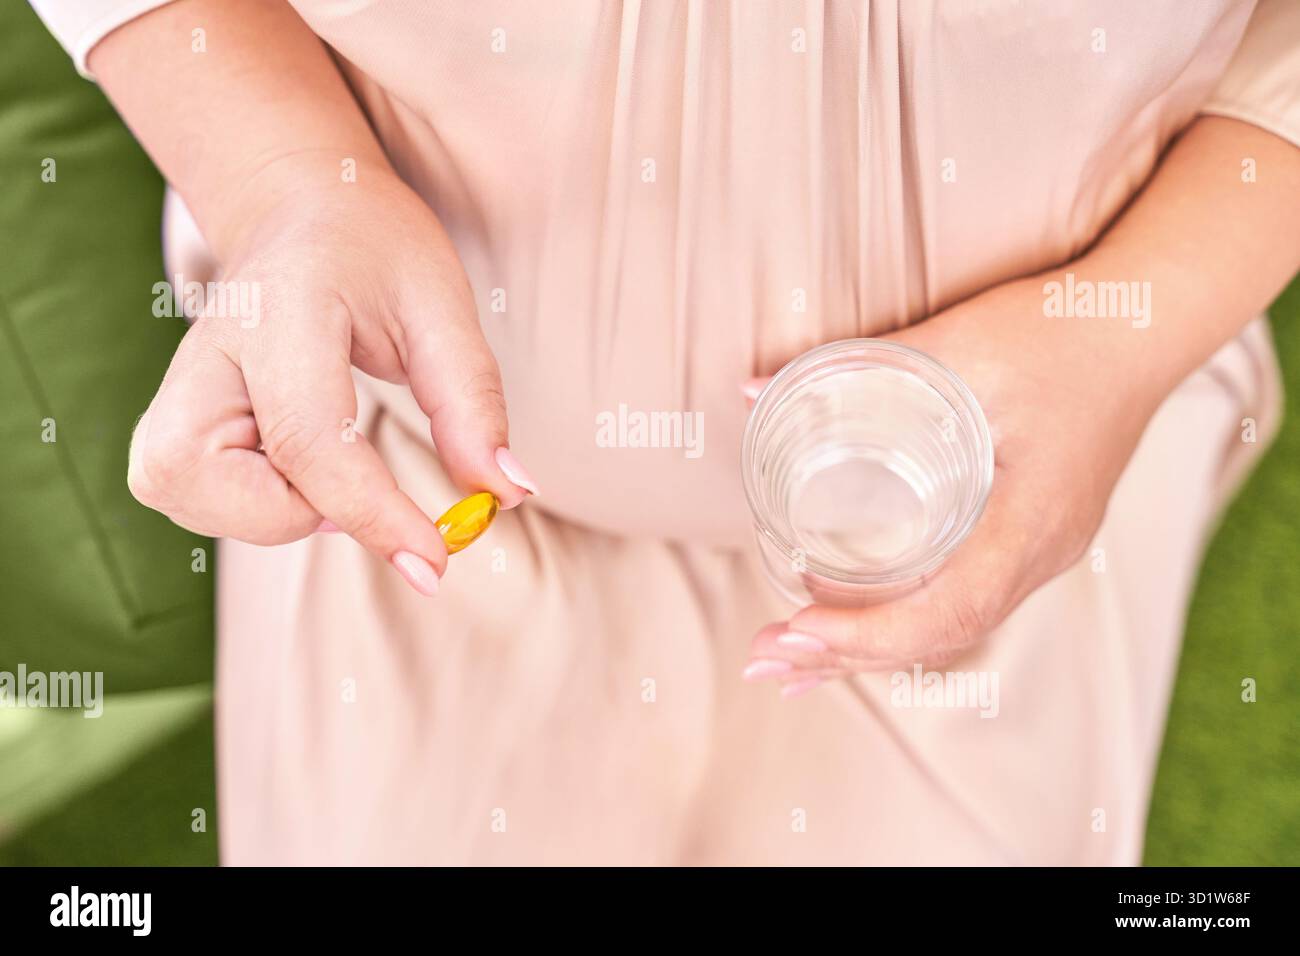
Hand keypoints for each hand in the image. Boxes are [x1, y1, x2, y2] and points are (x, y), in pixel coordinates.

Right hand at [127, 161, 538, 594]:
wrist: (298, 213)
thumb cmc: (374, 251)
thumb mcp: (442, 306)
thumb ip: (472, 403)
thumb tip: (509, 495)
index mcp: (280, 311)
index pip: (311, 441)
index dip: (374, 515)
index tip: (435, 564)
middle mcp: (205, 352)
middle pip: (226, 488)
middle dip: (308, 512)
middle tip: (363, 467)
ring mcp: (171, 389)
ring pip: (193, 500)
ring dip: (277, 507)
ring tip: (326, 442)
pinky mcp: (166, 422)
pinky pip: (193, 498)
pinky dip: (252, 503)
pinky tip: (291, 455)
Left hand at [742, 275, 1164, 695]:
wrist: (1144, 327)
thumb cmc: (1060, 332)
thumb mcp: (961, 342)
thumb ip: (858, 365)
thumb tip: (751, 388)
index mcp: (1034, 520)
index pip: (950, 610)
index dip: (870, 632)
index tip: (797, 630)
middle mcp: (1044, 553)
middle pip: (942, 635)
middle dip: (848, 656)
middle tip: (763, 659)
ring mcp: (1043, 551)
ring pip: (951, 626)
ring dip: (870, 649)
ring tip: (789, 663)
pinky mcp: (1032, 537)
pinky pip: (964, 601)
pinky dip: (904, 623)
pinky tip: (856, 630)